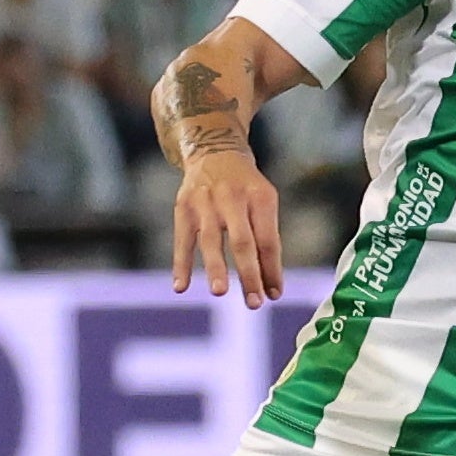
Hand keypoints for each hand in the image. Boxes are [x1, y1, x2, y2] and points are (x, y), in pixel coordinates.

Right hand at [169, 148, 283, 307]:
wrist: (214, 152)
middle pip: (243, 242)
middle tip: (254, 303)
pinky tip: (181, 287)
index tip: (275, 295)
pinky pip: (182, 239)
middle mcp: (233, 198)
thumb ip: (266, 240)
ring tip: (220, 292)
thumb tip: (270, 285)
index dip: (272, 269)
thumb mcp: (264, 203)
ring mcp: (205, 202)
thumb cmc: (246, 189)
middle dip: (249, 274)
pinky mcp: (183, 207)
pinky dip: (181, 264)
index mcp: (260, 198)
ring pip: (211, 240)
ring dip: (215, 268)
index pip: (268, 240)